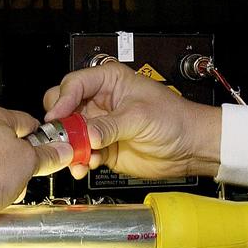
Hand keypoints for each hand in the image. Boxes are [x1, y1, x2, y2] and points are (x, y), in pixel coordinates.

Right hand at [43, 63, 220, 179]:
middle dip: (60, 124)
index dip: (62, 100)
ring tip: (75, 156)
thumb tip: (87, 134)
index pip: (74, 84)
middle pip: (64, 108)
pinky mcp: (103, 148)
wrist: (190, 147)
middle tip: (63, 137)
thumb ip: (110, 125)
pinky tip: (85, 166)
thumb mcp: (140, 116)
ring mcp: (100, 126)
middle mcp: (100, 102)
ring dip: (69, 146)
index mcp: (109, 81)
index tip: (57, 117)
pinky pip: (82, 153)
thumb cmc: (175, 119)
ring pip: (70, 134)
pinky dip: (79, 161)